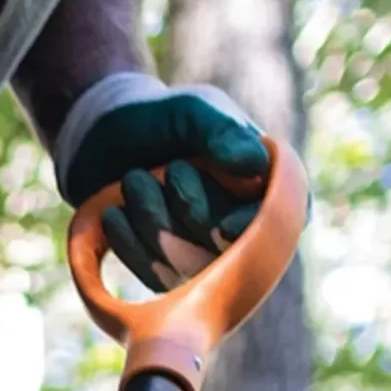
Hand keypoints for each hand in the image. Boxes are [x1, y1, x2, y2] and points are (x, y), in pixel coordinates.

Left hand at [52, 72, 270, 292]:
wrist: (103, 141)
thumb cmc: (161, 120)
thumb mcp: (193, 112)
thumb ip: (223, 133)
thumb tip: (257, 167)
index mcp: (263, 182)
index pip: (287, 218)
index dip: (258, 230)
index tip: (226, 228)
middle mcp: (240, 224)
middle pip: (229, 249)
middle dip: (193, 210)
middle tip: (171, 167)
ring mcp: (202, 254)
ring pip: (188, 267)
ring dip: (155, 223)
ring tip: (133, 179)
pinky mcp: (166, 272)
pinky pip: (156, 278)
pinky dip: (132, 247)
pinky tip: (115, 214)